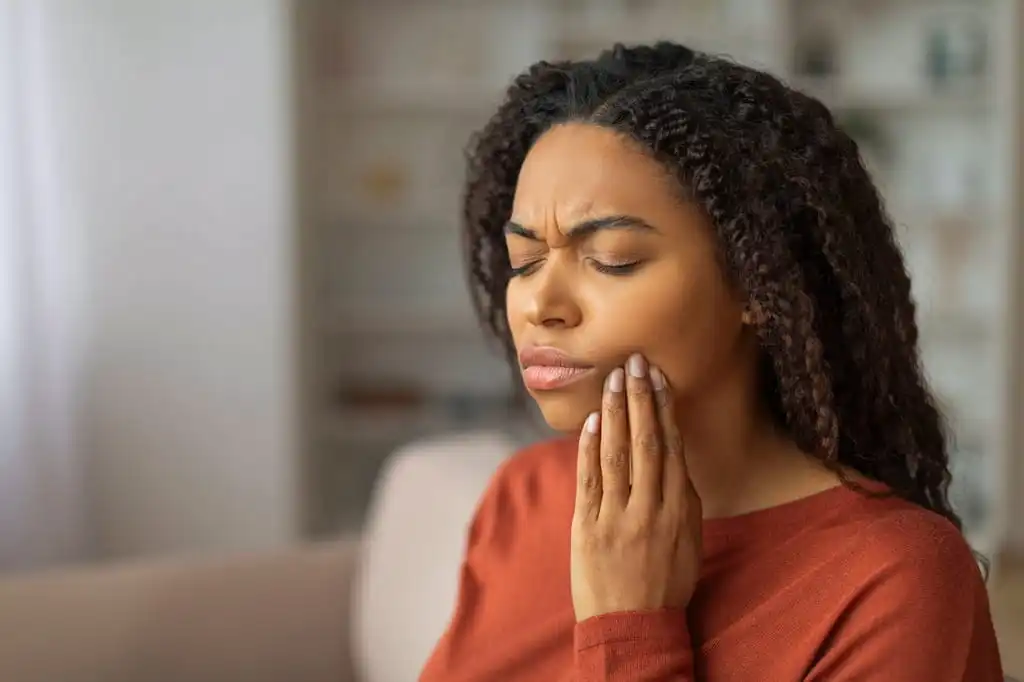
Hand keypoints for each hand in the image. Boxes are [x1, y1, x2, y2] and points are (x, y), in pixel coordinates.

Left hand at [570, 353, 701, 621]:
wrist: (632, 627)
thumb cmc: (665, 584)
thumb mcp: (688, 542)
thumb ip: (682, 500)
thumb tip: (674, 460)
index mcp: (679, 510)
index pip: (671, 448)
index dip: (664, 410)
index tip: (658, 378)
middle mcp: (650, 509)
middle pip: (646, 442)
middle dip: (640, 399)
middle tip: (635, 362)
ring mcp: (617, 517)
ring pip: (617, 455)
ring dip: (616, 413)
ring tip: (613, 379)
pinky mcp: (588, 527)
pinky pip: (590, 479)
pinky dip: (590, 447)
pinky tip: (593, 420)